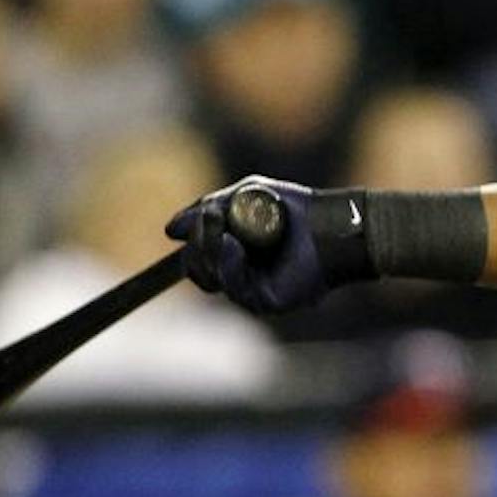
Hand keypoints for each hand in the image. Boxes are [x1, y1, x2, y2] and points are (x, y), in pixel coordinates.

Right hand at [164, 176, 374, 314]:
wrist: (327, 223)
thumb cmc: (292, 207)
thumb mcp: (243, 196)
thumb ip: (206, 210)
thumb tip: (170, 231)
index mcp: (232, 252)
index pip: (194, 258)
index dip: (189, 243)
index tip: (180, 229)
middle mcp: (239, 274)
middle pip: (194, 269)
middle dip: (197, 243)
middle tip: (211, 219)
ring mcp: (250, 288)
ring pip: (208, 277)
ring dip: (209, 250)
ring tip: (226, 230)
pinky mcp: (263, 300)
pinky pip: (231, 285)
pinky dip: (227, 263)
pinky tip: (233, 244)